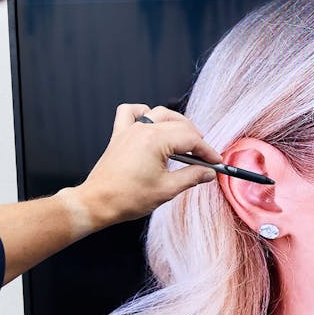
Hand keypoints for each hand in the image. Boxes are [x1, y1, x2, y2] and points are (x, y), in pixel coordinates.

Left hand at [68, 104, 222, 228]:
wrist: (98, 202)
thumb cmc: (127, 198)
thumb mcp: (167, 189)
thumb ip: (191, 177)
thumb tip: (208, 173)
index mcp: (155, 140)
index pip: (191, 139)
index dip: (207, 151)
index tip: (215, 162)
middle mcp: (143, 129)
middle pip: (179, 125)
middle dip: (196, 140)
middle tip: (204, 158)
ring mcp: (130, 129)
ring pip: (160, 113)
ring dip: (176, 124)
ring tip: (185, 140)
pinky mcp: (119, 135)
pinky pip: (131, 112)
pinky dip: (143, 112)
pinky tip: (151, 122)